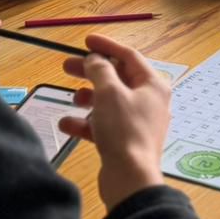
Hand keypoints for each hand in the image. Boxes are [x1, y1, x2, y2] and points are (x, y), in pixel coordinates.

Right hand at [59, 35, 169, 208]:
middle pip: (117, 78)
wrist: (130, 178)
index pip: (129, 56)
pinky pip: (104, 125)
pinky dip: (86, 122)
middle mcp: (149, 101)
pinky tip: (66, 124)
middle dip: (91, 71)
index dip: (106, 46)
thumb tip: (96, 59)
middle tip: (66, 66)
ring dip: (88, 97)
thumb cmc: (123, 129)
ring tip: (72, 98)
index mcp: (153, 85)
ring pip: (109, 102)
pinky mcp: (125, 141)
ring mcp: (138, 122)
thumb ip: (100, 70)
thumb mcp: (109, 93)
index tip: (85, 40)